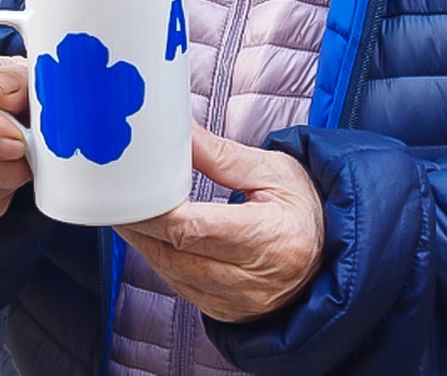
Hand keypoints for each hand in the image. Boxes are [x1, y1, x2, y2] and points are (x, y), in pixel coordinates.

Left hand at [115, 124, 323, 322]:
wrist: (329, 258)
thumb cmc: (307, 211)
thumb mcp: (274, 172)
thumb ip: (221, 156)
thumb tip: (180, 133)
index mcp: (270, 239)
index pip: (195, 230)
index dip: (156, 212)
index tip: (134, 189)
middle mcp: (252, 280)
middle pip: (174, 253)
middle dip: (139, 224)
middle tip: (117, 195)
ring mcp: (236, 303)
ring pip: (169, 273)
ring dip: (144, 242)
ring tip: (128, 209)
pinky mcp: (223, 313)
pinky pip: (178, 285)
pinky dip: (159, 258)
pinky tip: (150, 235)